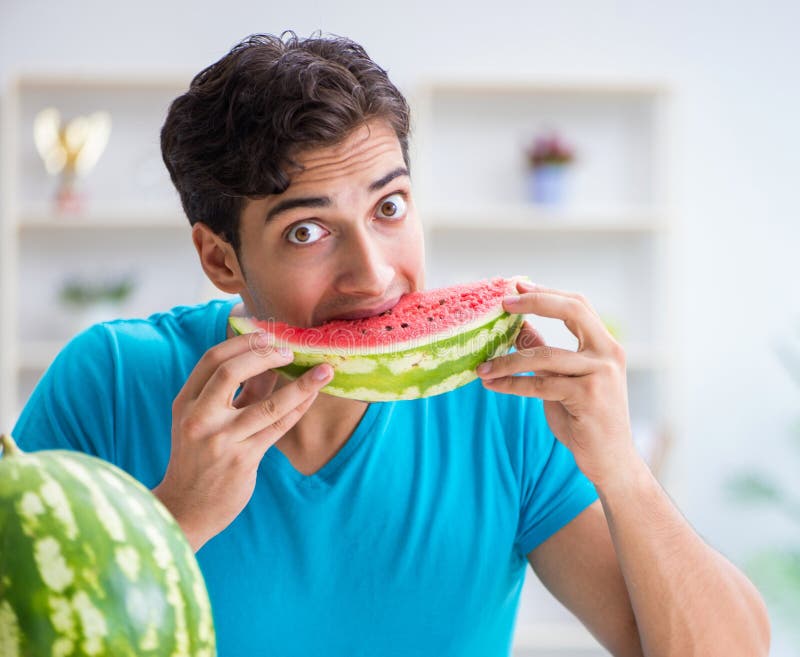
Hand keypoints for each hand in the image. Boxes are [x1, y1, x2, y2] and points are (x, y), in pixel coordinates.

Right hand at [153, 331, 331, 550]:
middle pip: (231, 372)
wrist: (185, 509)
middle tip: (293, 349)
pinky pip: (278, 427)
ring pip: (267, 404)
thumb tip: (271, 356)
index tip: (270, 335)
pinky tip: (314, 395)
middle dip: (266, 354)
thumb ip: (237, 390)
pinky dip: (299, 407)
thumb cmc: (200, 457)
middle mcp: (198, 418)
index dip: (244, 341)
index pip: (212, 359)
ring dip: (301, 385)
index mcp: (186, 402)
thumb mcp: (206, 419)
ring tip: (325, 371)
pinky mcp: (242, 460)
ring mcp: (220, 440)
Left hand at [477, 280, 638, 486]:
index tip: (516, 286)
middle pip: (572, 310)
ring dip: (507, 361)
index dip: (546, 293)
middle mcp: (608, 353)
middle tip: (502, 304)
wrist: (611, 461)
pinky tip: (492, 385)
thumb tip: (518, 328)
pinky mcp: (588, 397)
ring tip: (482, 367)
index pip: (577, 305)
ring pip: (545, 355)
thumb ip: (545, 354)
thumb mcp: (562, 381)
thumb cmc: (585, 419)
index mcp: (605, 345)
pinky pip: (541, 384)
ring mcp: (601, 374)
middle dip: (536, 302)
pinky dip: (512, 384)